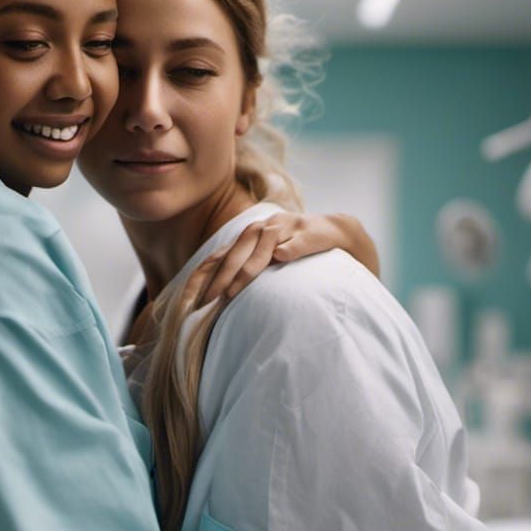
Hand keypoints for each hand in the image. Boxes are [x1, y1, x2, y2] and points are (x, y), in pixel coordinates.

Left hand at [190, 212, 379, 306]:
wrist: (339, 232)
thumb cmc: (297, 252)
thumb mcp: (268, 262)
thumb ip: (244, 275)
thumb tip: (216, 304)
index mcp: (249, 237)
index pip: (220, 254)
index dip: (204, 274)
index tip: (191, 299)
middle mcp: (265, 227)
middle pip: (237, 249)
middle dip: (222, 276)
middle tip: (211, 301)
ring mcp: (289, 226)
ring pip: (264, 244)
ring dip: (249, 266)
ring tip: (235, 289)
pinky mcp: (313, 230)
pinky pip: (301, 239)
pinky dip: (292, 247)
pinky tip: (283, 257)